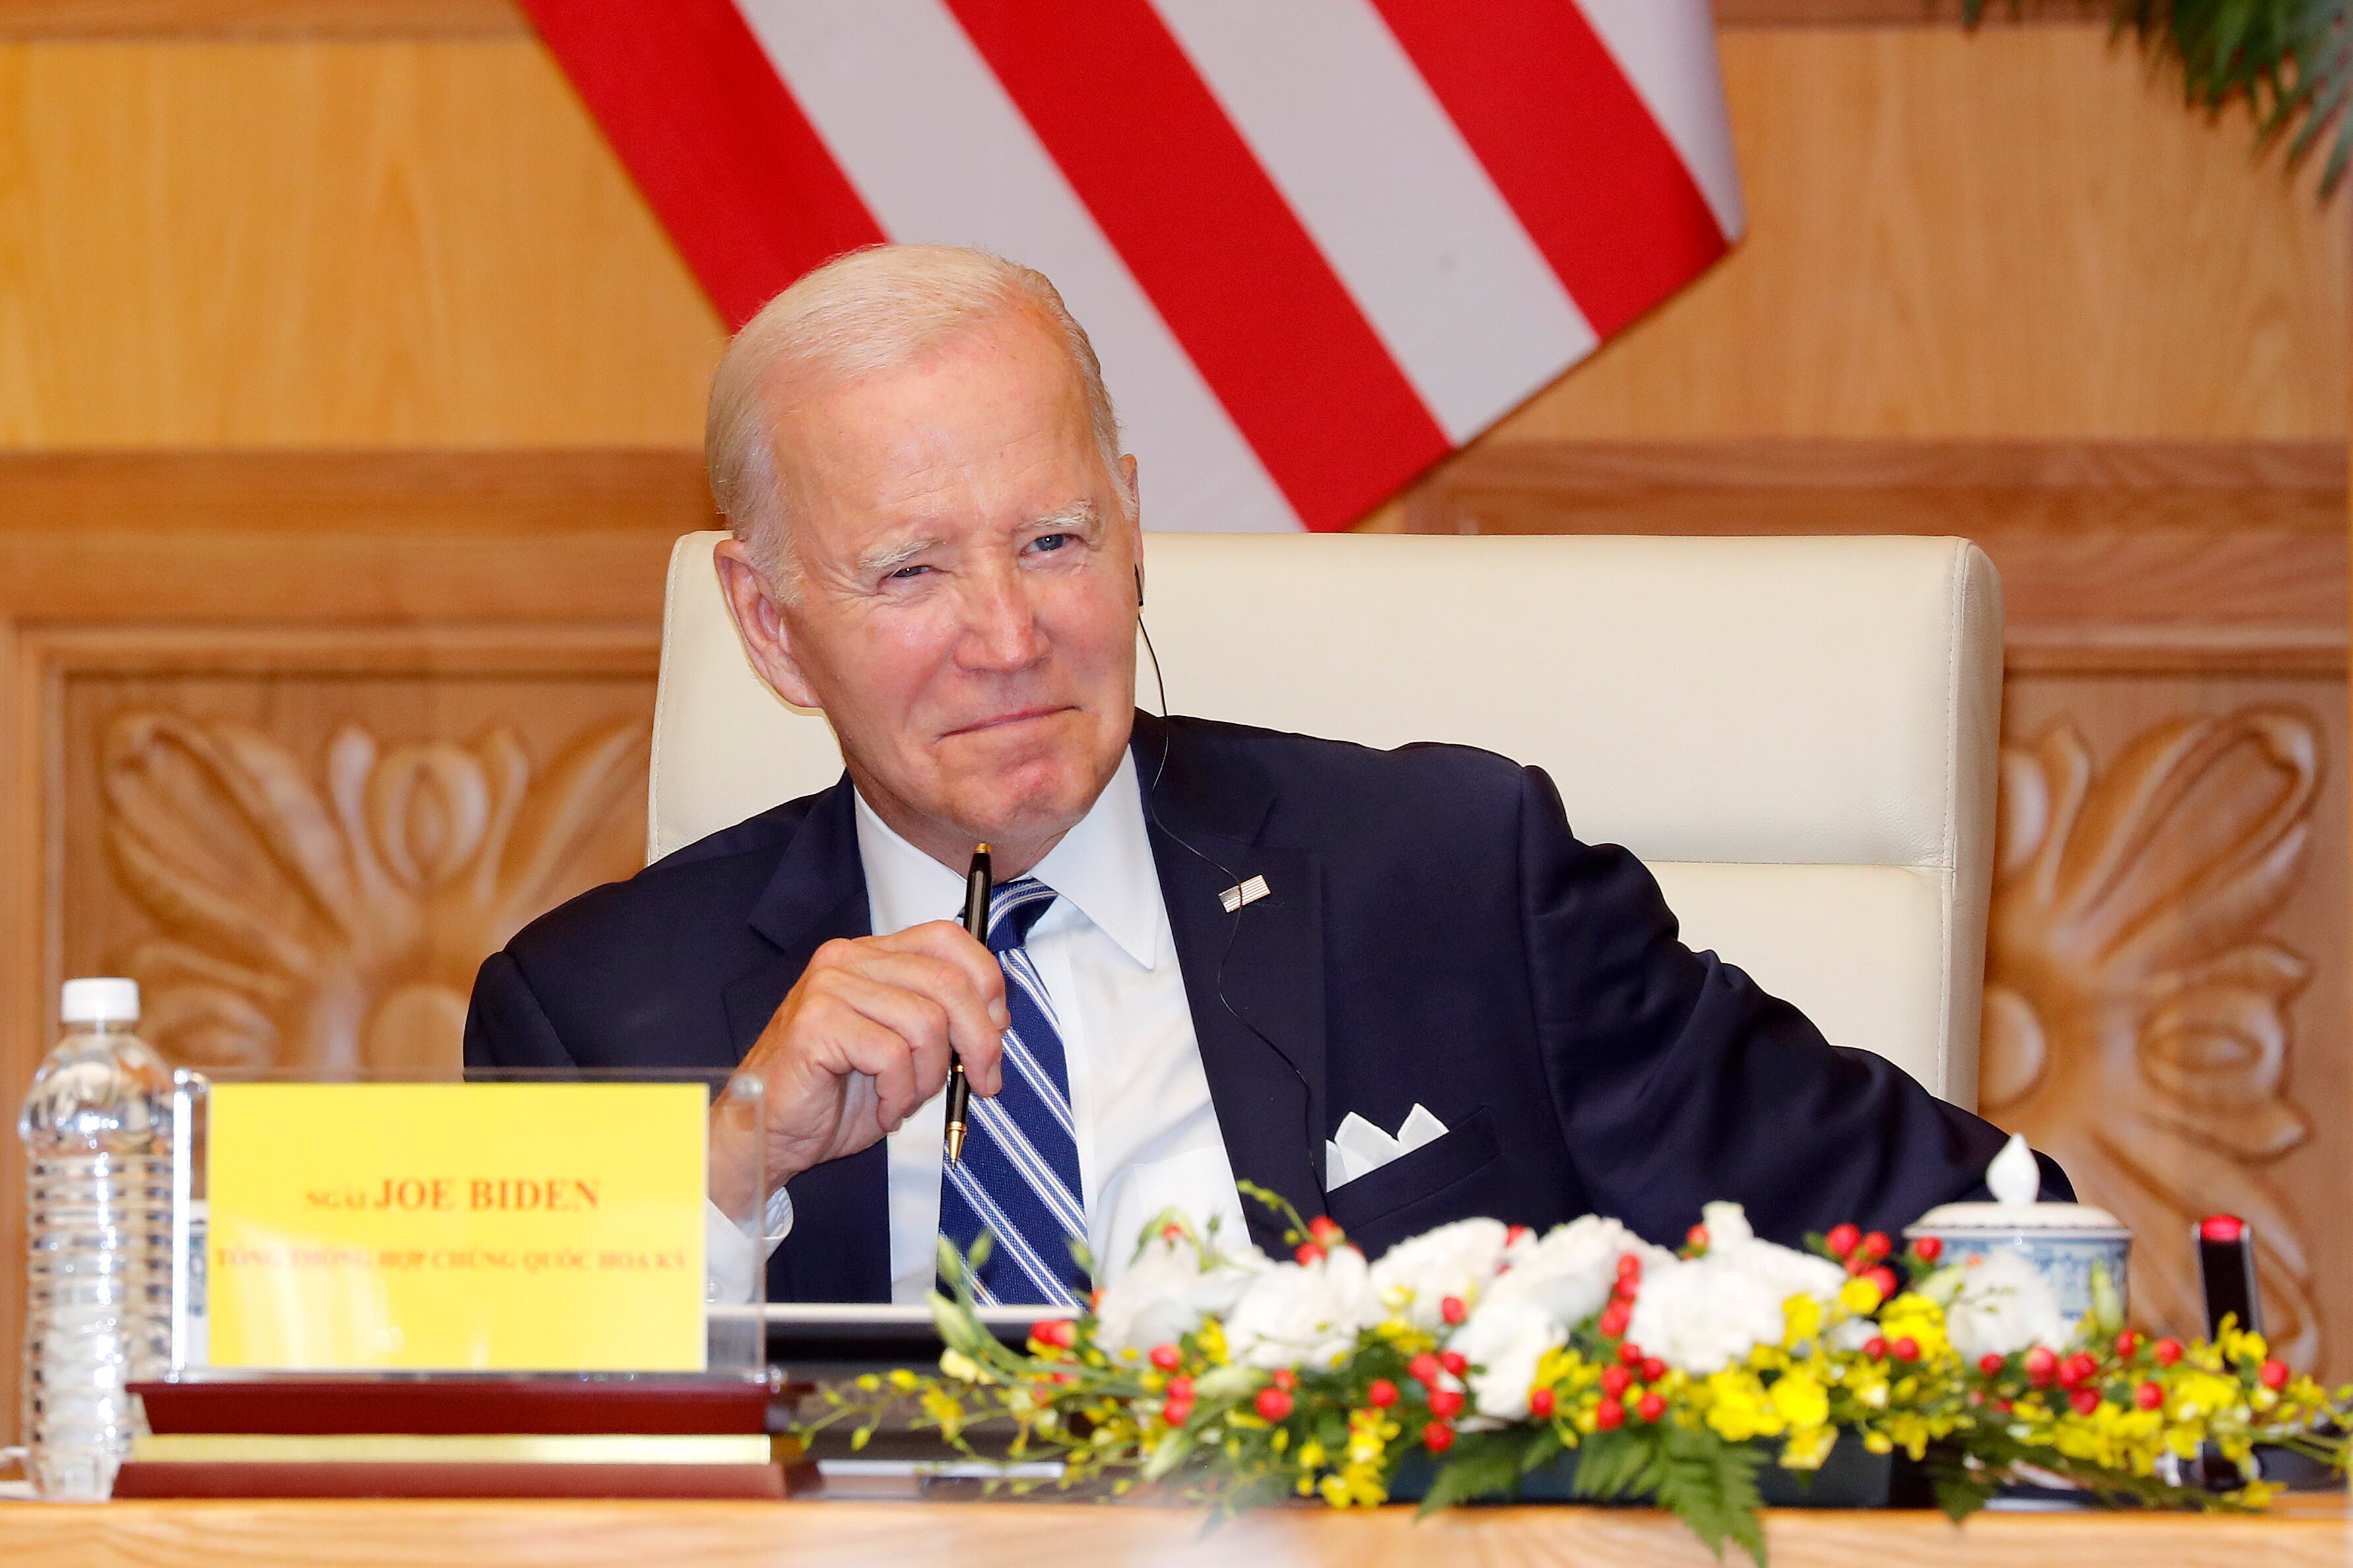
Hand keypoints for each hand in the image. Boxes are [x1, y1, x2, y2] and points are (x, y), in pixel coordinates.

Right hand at [739, 921, 1007, 1186]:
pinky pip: (891, 1055)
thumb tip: (996, 1021)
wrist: (773, 1134)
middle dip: (979, 1039)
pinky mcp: (816, 1023)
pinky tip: (884, 1110)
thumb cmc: (836, 1095)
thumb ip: (942, 1023)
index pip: (947, 938)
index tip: (999, 1027)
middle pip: (947, 980)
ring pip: (925, 1022)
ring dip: (930, 1077)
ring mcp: (829, 987)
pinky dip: (900, 1095)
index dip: (986, 980)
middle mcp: (849, 959)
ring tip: (908, 1099)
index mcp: (872, 956)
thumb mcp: (905, 1050)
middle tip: (982, 1082)